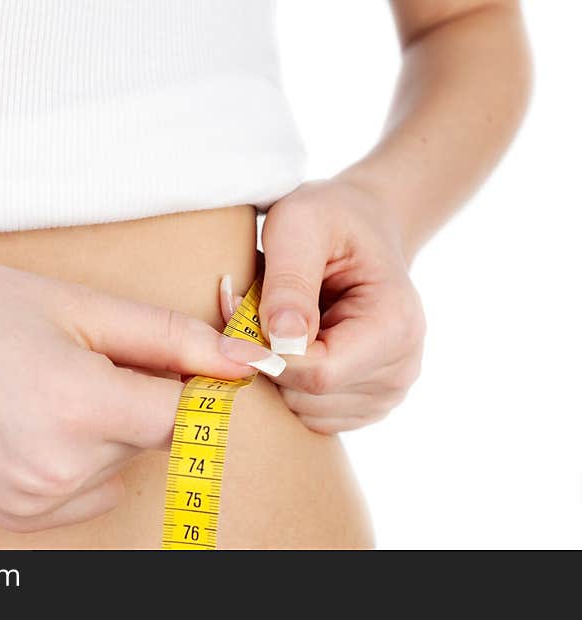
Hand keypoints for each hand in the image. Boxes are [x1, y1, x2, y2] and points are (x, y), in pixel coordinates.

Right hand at [0, 255, 276, 531]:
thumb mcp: (72, 304)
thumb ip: (167, 335)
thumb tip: (240, 360)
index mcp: (80, 407)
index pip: (185, 414)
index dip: (186, 380)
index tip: (168, 356)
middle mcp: (61, 469)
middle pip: (151, 437)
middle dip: (135, 395)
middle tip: (79, 354)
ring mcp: (35, 502)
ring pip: (120, 464)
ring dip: (109, 429)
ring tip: (46, 384)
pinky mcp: (15, 517)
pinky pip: (86, 490)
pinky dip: (81, 458)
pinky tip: (33, 419)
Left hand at [220, 179, 425, 433]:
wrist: (364, 226)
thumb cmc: (330, 218)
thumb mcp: (300, 223)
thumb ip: (289, 278)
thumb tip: (280, 338)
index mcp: (394, 326)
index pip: (319, 373)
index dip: (265, 353)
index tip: (235, 310)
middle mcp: (401, 368)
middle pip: (308, 395)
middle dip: (267, 357)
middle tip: (252, 306)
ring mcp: (386, 392)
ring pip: (304, 410)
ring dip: (275, 370)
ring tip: (276, 321)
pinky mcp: (365, 404)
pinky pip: (309, 415)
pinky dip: (288, 383)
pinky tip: (291, 343)